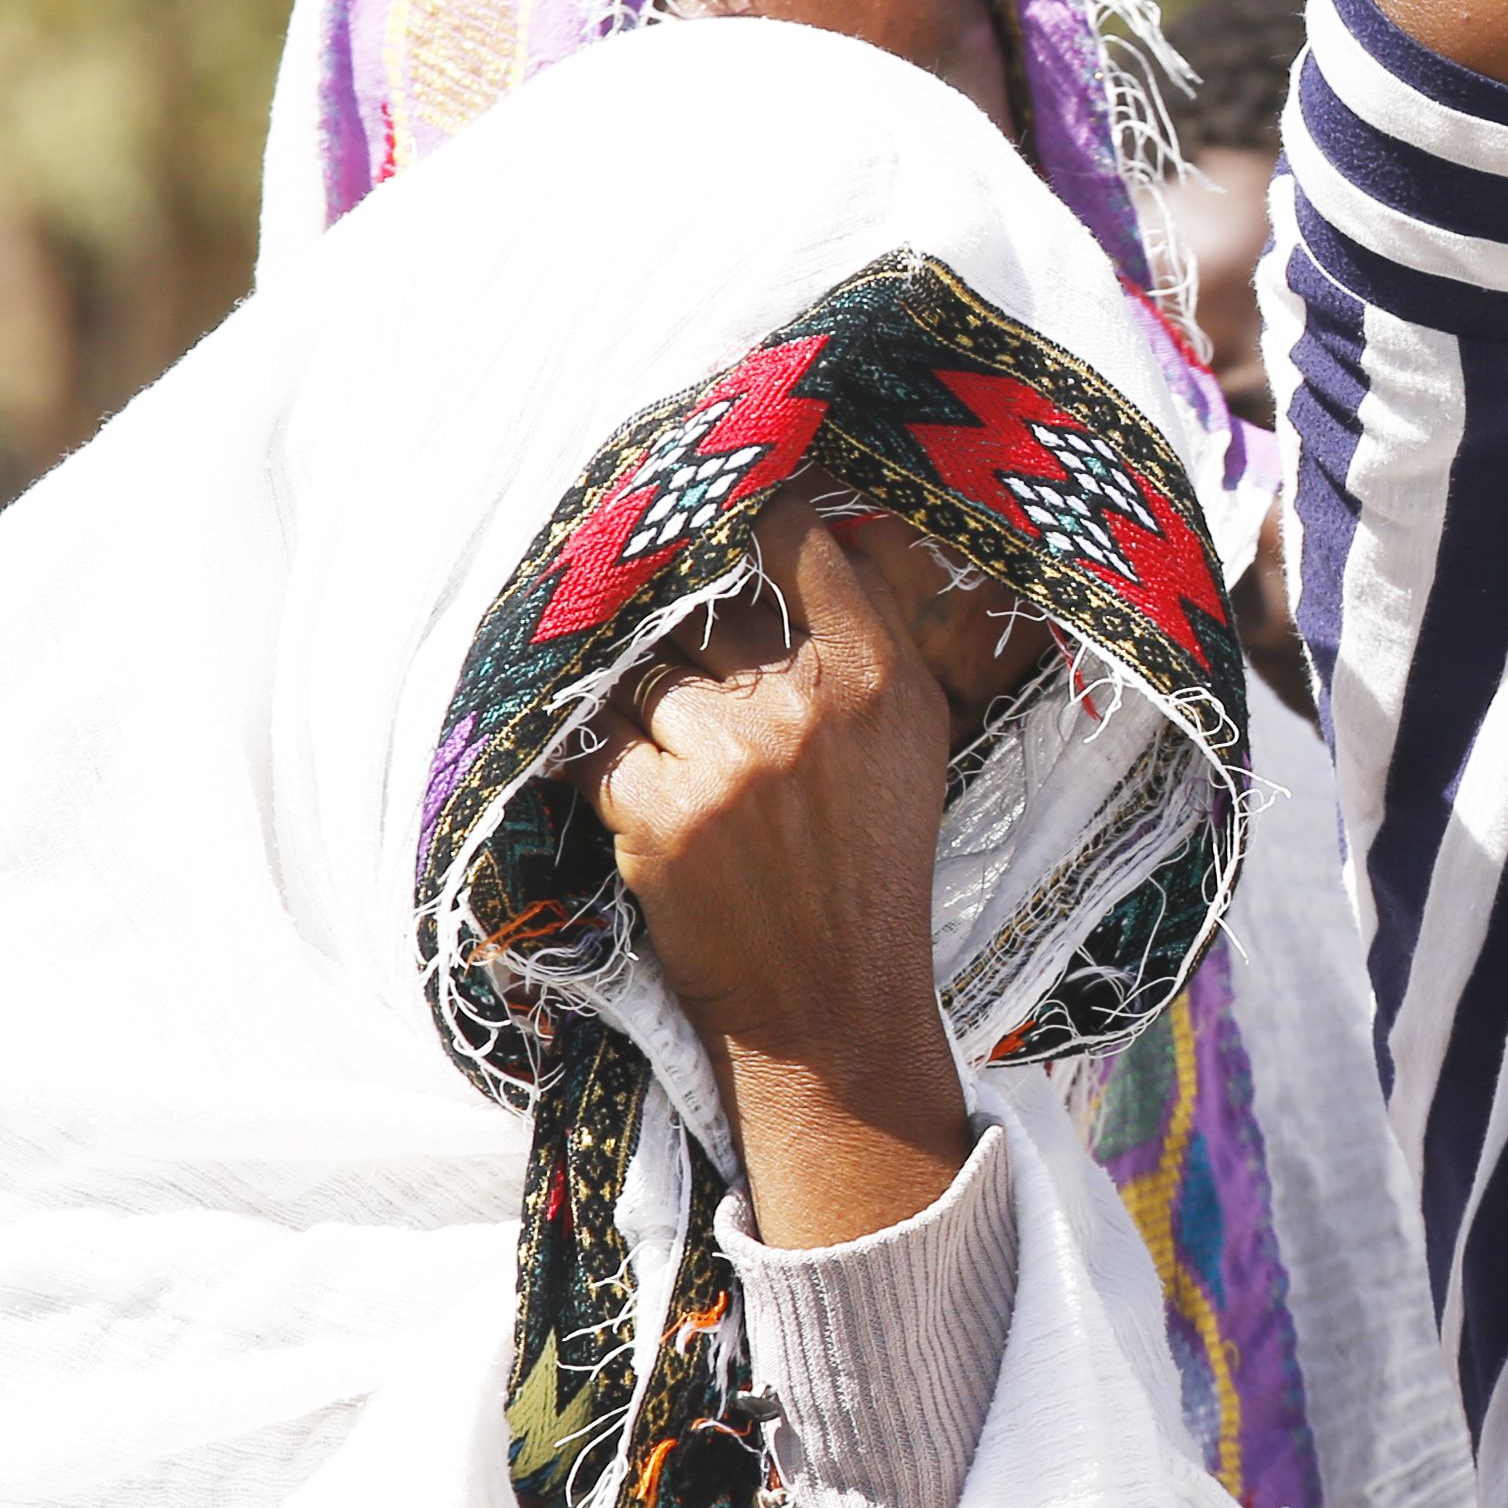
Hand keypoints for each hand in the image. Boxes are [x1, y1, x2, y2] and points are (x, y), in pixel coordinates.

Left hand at [593, 507, 981, 1245]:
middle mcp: (804, 706)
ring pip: (639, 675)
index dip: (749, 512)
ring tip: (671, 752)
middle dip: (674, 622)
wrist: (830, 1007)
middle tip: (663, 633)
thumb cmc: (870, 868)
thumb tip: (796, 534)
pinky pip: (597, 746)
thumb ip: (865, 644)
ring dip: (639, 706)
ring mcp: (726, 758)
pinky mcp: (658, 812)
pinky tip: (629, 789)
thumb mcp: (911, 743)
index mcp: (879, 679)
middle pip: (700, 604)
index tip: (715, 500)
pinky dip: (601, 764)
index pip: (799, 544)